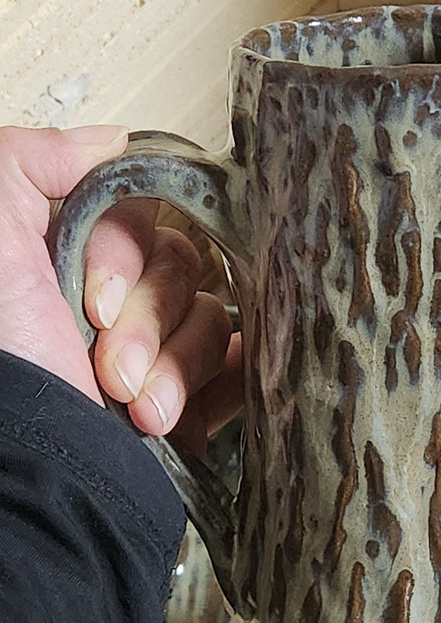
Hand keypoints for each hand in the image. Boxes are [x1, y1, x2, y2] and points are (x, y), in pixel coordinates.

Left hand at [0, 125, 241, 441]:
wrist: (33, 486)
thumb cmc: (1, 370)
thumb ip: (27, 161)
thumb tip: (111, 137)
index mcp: (64, 261)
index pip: (139, 221)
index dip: (125, 258)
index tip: (93, 305)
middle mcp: (110, 303)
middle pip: (180, 268)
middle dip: (149, 322)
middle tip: (108, 369)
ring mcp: (153, 354)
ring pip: (209, 319)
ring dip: (174, 367)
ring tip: (135, 410)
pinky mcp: (188, 401)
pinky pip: (235, 365)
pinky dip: (225, 379)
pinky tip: (192, 403)